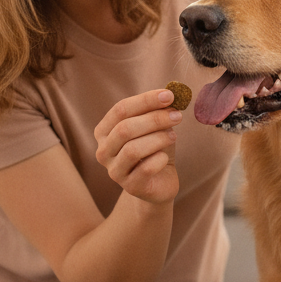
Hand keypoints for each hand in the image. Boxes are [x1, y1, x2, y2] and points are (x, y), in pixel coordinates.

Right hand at [94, 89, 181, 204]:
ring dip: (158, 139)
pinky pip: (145, 169)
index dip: (145, 100)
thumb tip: (170, 94)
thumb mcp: (155, 127)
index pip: (120, 110)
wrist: (160, 181)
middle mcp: (103, 151)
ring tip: (173, 136)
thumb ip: (157, 111)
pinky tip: (165, 158)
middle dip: (154, 119)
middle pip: (125, 129)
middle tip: (177, 115)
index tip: (169, 95)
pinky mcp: (130, 187)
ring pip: (132, 149)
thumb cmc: (155, 149)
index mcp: (104, 131)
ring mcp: (114, 171)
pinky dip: (159, 159)